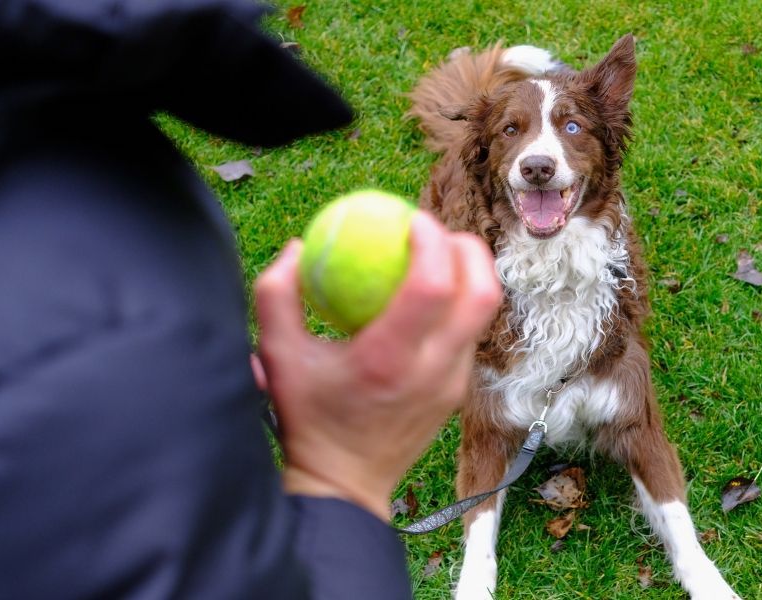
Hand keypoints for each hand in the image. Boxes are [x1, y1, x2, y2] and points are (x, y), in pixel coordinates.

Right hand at [252, 212, 500, 520]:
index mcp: (388, 359)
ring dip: (469, 273)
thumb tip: (296, 245)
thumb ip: (277, 294)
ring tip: (436, 255)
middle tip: (438, 230)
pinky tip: (429, 295)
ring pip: (485, 312)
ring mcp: (453, 384)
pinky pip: (470, 333)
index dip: (434, 240)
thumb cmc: (307, 419)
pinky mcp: (459, 391)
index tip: (413, 218)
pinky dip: (459, 304)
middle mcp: (432, 371)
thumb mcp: (276, 355)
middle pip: (482, 292)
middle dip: (469, 247)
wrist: (344, 485)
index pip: (433, 285)